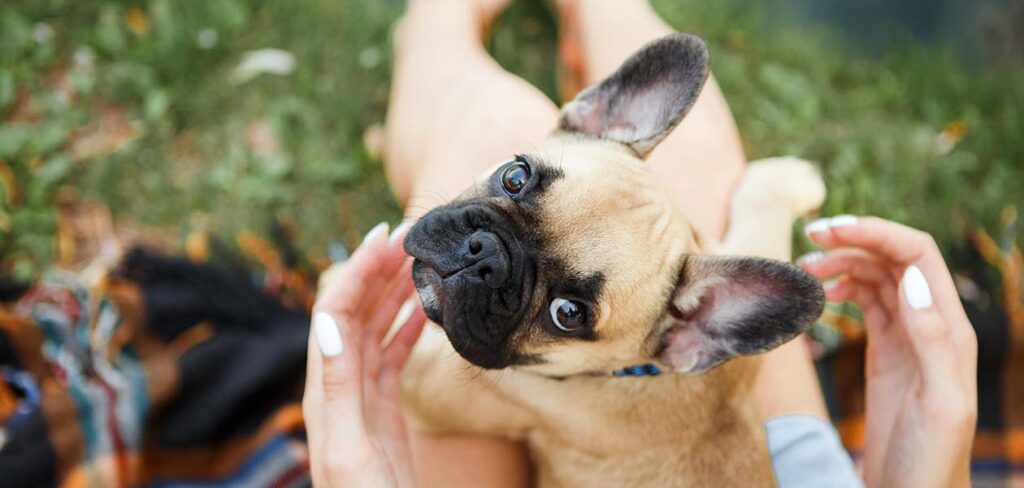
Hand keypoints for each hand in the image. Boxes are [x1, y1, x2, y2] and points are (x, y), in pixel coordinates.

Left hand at [303, 222, 426, 487]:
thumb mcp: (352, 449)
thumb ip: (339, 387)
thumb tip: (329, 322)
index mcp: (327, 392)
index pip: (336, 313)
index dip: (358, 271)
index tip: (388, 236)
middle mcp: (338, 389)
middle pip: (354, 314)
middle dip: (377, 271)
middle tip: (410, 235)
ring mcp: (361, 400)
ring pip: (373, 332)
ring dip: (392, 293)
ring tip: (419, 261)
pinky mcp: (382, 413)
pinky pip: (390, 358)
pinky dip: (406, 328)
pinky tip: (423, 311)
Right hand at [799, 216, 976, 487]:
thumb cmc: (934, 458)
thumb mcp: (942, 401)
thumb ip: (933, 339)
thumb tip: (912, 279)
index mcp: (949, 327)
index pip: (916, 255)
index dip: (875, 233)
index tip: (829, 230)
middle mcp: (930, 323)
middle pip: (892, 258)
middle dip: (853, 240)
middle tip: (807, 241)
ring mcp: (907, 335)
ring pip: (876, 277)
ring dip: (842, 263)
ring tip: (805, 269)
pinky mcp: (886, 350)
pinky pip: (866, 303)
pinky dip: (841, 289)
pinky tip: (821, 294)